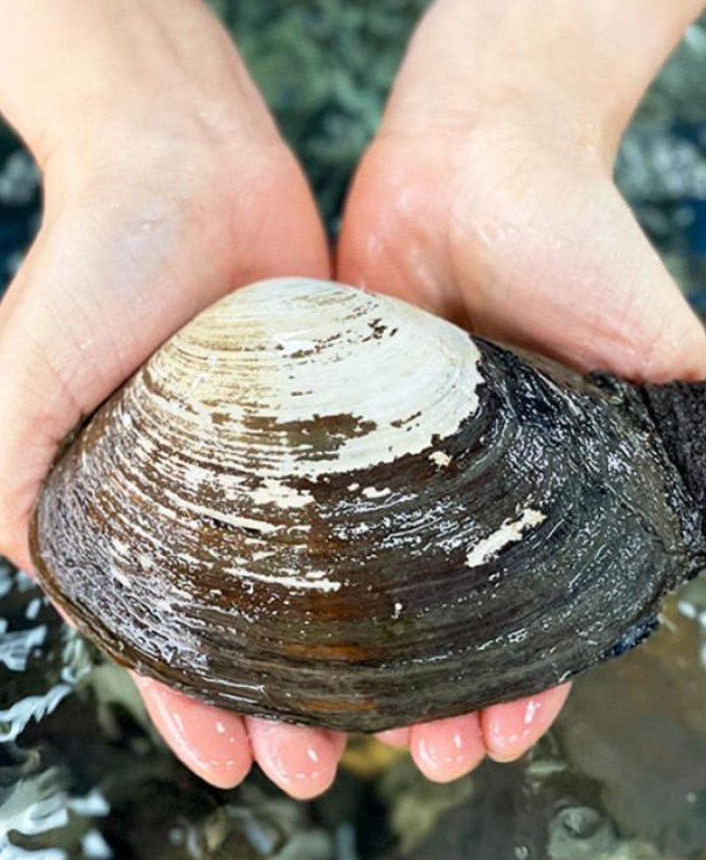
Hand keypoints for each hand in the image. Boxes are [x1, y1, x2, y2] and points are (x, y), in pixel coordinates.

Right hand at [0, 0, 350, 798]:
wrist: (191, 169)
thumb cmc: (98, 266)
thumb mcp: (21, 380)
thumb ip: (9, 484)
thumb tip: (31, 591)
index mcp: (132, 511)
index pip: (165, 639)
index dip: (195, 712)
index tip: (242, 768)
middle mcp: (211, 501)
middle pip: (250, 630)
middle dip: (282, 707)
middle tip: (326, 770)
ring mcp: (282, 467)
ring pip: (319, 587)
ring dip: (348, 658)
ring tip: (393, 721)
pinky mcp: (341, 427)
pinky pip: (371, 512)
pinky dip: (393, 568)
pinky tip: (429, 612)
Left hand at [337, 0, 705, 779]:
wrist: (482, 154)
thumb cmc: (579, 239)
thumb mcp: (649, 342)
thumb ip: (664, 429)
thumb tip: (683, 520)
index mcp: (552, 480)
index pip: (543, 605)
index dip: (533, 677)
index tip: (508, 731)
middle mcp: (472, 477)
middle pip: (456, 610)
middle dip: (445, 689)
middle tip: (426, 754)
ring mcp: (400, 453)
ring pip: (383, 578)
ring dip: (375, 656)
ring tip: (356, 730)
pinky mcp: (338, 416)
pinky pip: (320, 505)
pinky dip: (315, 569)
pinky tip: (296, 629)